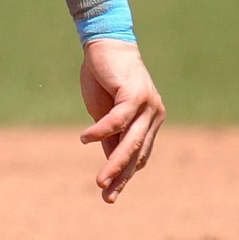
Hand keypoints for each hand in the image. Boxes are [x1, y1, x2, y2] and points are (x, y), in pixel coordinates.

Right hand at [79, 39, 163, 202]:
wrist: (106, 42)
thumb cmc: (104, 76)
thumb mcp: (104, 110)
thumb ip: (110, 133)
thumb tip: (110, 158)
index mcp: (148, 122)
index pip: (138, 155)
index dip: (124, 175)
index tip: (109, 193)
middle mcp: (153, 116)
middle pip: (137, 154)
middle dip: (120, 177)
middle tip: (107, 197)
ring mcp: (146, 106)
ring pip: (131, 142)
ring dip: (114, 163)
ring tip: (99, 181)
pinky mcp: (134, 94)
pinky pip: (118, 119)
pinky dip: (101, 130)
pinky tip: (85, 138)